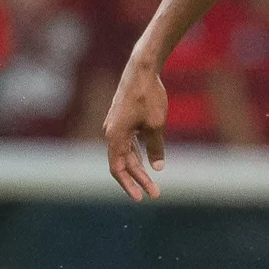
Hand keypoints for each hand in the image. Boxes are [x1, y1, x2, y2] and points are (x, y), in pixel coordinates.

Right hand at [103, 59, 169, 200]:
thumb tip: (157, 168)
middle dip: (139, 179)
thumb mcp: (156, 125)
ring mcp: (116, 126)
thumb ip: (155, 147)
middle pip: (123, 163)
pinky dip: (137, 154)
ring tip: (152, 183)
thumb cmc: (149, 96)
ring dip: (138, 169)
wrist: (142, 70)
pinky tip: (146, 163)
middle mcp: (111, 132)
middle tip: (155, 194)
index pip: (118, 168)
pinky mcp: (123, 120)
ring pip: (126, 153)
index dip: (129, 184)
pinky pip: (128, 143)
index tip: (142, 197)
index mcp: (115, 136)